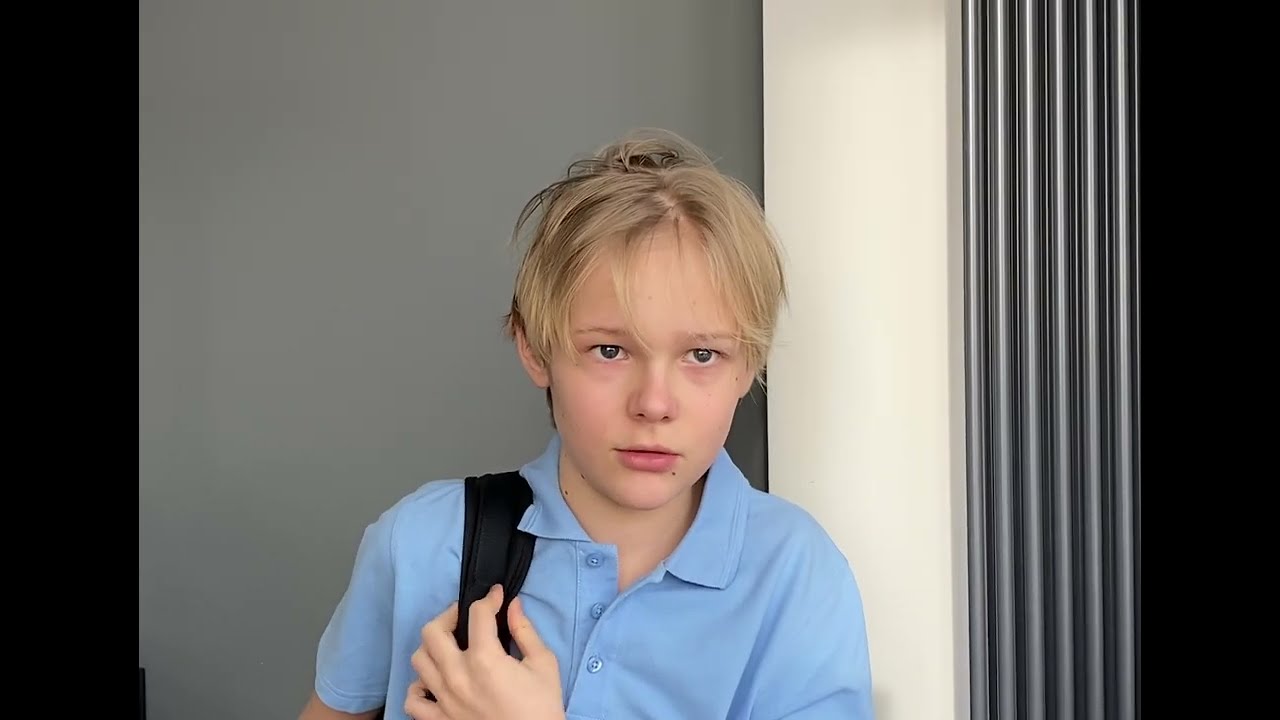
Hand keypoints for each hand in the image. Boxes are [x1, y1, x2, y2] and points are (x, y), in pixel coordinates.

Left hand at [404, 585, 563, 719]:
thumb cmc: (542, 708)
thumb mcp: (544, 664)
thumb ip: (525, 631)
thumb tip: (513, 606)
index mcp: (485, 659)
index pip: (477, 614)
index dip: (489, 598)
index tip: (497, 596)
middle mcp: (457, 676)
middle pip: (432, 632)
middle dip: (448, 616)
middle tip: (464, 618)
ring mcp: (444, 700)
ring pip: (418, 660)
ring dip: (432, 648)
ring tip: (449, 647)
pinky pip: (413, 700)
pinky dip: (419, 688)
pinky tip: (436, 682)